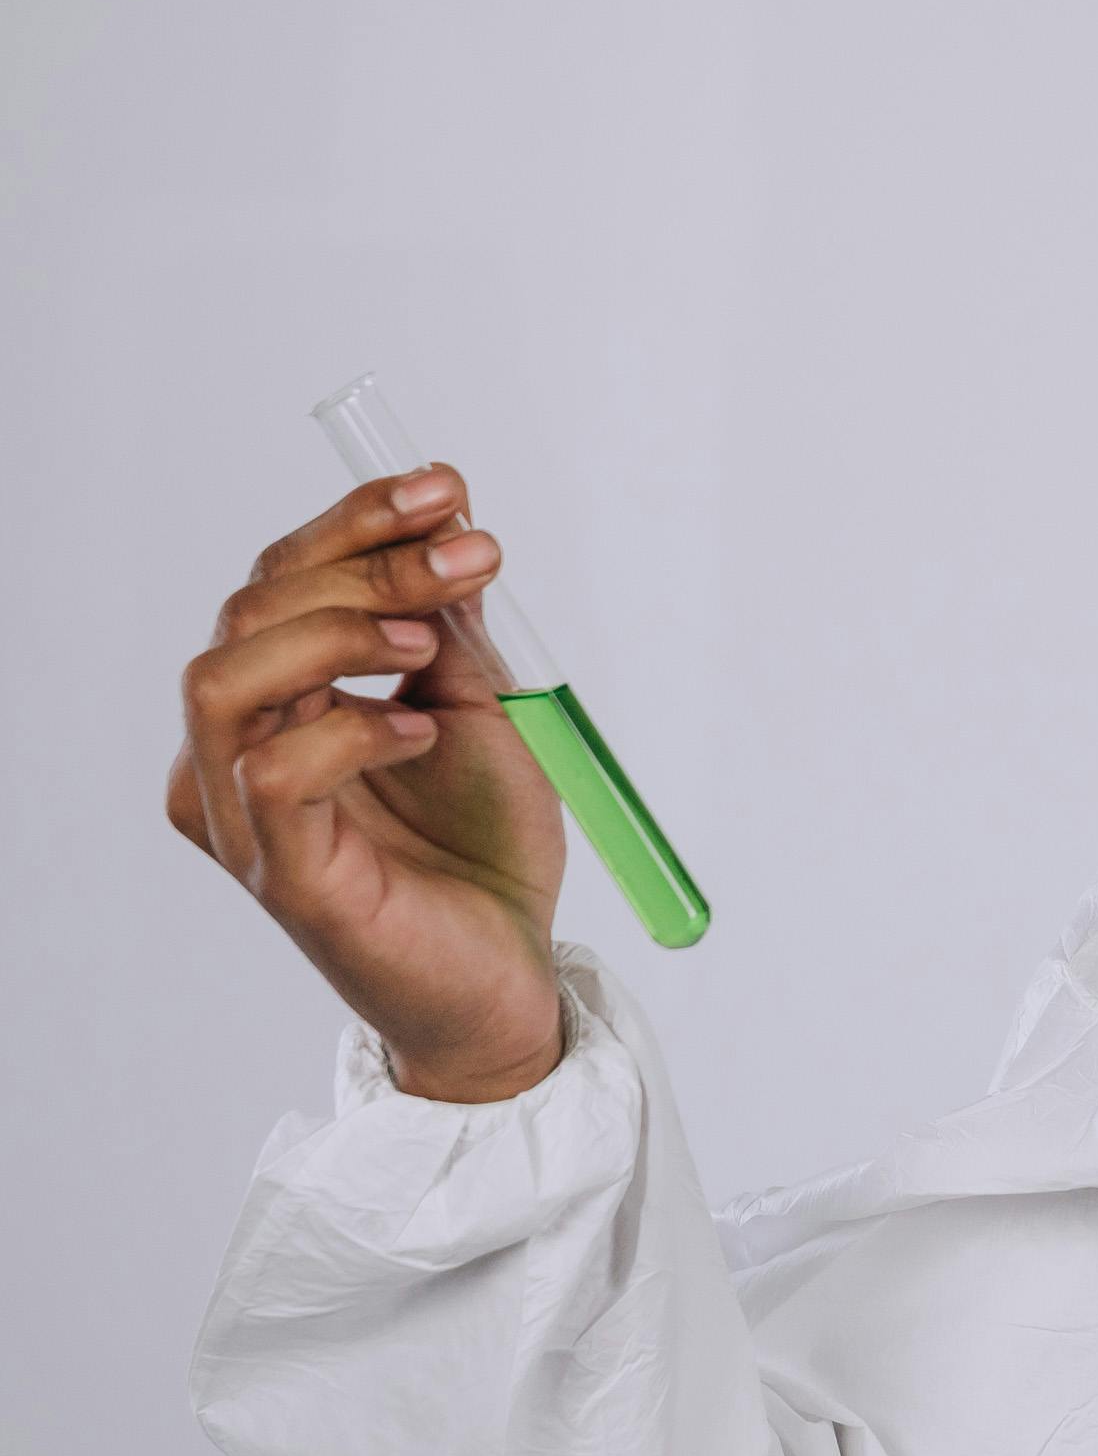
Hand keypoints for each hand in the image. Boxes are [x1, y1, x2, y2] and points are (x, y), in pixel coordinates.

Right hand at [167, 470, 570, 1100]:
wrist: (512, 971)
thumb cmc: (482, 846)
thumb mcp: (481, 706)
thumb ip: (447, 621)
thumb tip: (446, 513)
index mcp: (277, 704)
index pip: (277, 581)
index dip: (353, 520)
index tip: (446, 485)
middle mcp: (235, 755)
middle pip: (248, 613)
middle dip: (362, 561)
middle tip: (473, 554)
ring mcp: (247, 818)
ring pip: (226, 681)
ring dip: (335, 631)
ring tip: (425, 642)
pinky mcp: (283, 877)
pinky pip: (274, 775)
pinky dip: (350, 731)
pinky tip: (418, 734)